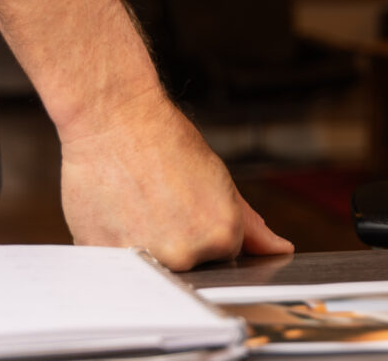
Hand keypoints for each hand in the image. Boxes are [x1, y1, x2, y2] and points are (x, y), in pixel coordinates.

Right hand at [58, 92, 292, 269]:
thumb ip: (250, 224)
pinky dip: (118, 245)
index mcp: (222, 235)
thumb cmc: (164, 140)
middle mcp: (187, 255)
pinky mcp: (107, 260)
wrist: (112, 121)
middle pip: (189, 264)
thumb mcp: (219, 178)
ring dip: (146, 245)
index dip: (206, 224)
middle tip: (161, 199)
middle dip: (177, 238)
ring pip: (154, 266)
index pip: (223, 253)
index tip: (189, 200)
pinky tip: (117, 212)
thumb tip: (280, 249)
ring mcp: (145, 260)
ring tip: (138, 204)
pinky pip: (120, 266)